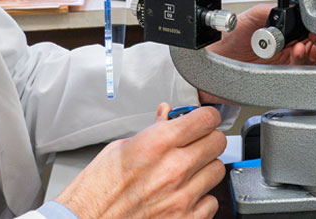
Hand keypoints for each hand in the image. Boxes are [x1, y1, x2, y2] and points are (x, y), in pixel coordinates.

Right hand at [55, 104, 226, 218]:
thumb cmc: (97, 189)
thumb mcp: (119, 148)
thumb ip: (152, 130)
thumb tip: (166, 115)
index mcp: (157, 144)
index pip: (206, 118)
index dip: (206, 116)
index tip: (204, 119)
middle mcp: (174, 168)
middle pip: (217, 142)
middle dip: (208, 140)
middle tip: (196, 144)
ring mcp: (182, 196)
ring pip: (218, 170)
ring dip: (205, 168)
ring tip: (188, 171)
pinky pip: (212, 201)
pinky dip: (202, 198)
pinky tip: (185, 195)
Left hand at [196, 5, 315, 104]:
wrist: (214, 61)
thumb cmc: (227, 39)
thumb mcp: (248, 17)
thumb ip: (267, 10)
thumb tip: (286, 5)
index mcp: (281, 30)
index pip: (306, 27)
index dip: (314, 27)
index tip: (315, 26)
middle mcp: (286, 45)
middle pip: (314, 43)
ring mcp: (285, 61)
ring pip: (311, 58)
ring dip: (314, 51)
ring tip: (306, 45)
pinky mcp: (281, 75)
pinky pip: (299, 70)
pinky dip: (303, 61)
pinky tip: (298, 52)